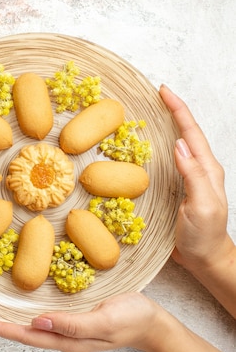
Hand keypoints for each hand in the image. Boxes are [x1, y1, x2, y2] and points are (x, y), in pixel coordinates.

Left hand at [0, 292, 161, 351]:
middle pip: (24, 333)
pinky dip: (26, 311)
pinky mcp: (73, 320)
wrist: (152, 322)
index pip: (27, 335)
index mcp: (68, 340)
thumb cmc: (131, 318)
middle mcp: (63, 337)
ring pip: (31, 326)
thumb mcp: (104, 319)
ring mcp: (68, 330)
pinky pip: (44, 318)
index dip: (1, 327)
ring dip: (9, 318)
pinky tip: (19, 303)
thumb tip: (38, 322)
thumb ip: (73, 324)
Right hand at [158, 85, 230, 271]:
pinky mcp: (177, 187)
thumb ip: (194, 176)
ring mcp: (188, 178)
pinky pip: (166, 159)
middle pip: (185, 132)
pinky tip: (145, 144)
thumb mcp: (201, 206)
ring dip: (164, 125)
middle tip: (154, 94)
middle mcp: (198, 169)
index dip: (178, 110)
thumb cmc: (204, 236)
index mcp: (206, 169)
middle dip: (171, 110)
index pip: (191, 133)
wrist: (205, 259)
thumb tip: (179, 145)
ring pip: (176, 143)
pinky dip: (157, 145)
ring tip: (148, 111)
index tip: (163, 91)